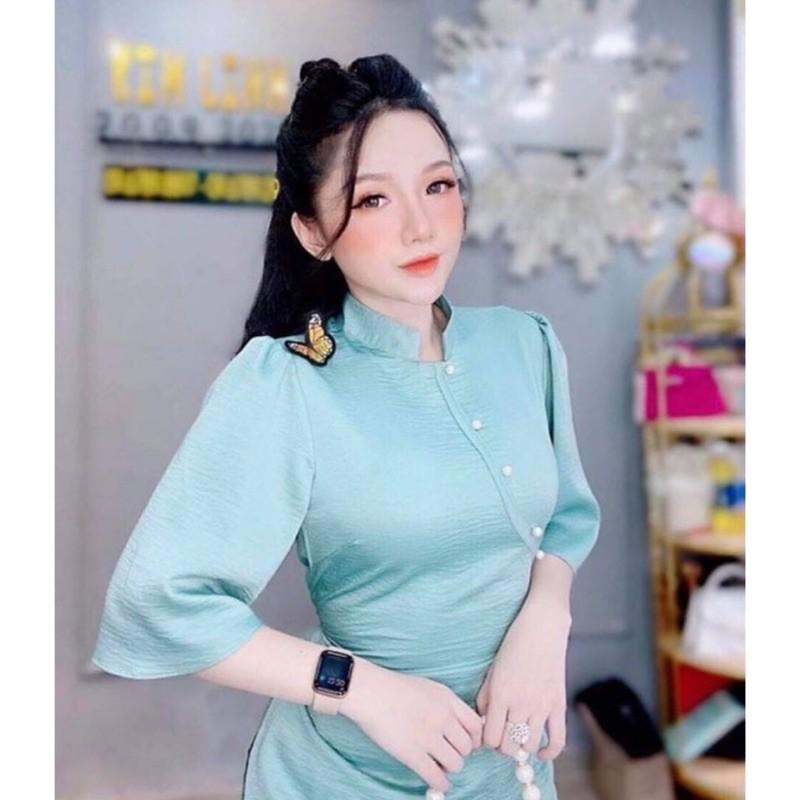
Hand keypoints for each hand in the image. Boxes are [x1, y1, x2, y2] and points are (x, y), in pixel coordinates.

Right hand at [341, 662, 483, 793]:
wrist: (371, 692)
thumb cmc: (397, 688)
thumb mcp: (431, 688)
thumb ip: (448, 705)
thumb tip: (461, 727)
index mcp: (449, 700)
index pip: (477, 726)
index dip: (474, 738)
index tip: (467, 743)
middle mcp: (443, 719)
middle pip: (467, 748)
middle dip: (459, 753)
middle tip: (448, 753)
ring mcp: (429, 737)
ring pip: (456, 764)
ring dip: (449, 767)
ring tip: (439, 764)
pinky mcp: (413, 755)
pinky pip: (437, 777)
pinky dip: (441, 783)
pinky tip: (438, 781)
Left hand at [475, 598, 571, 760]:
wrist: (542, 627)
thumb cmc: (513, 645)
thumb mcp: (492, 670)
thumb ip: (485, 698)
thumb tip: (484, 723)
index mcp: (501, 695)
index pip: (491, 738)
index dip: (487, 741)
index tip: (488, 733)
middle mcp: (521, 704)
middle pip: (509, 747)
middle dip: (503, 747)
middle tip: (502, 736)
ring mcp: (542, 706)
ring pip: (530, 746)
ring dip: (522, 747)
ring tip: (519, 737)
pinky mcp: (559, 704)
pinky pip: (558, 740)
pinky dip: (549, 752)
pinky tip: (542, 751)